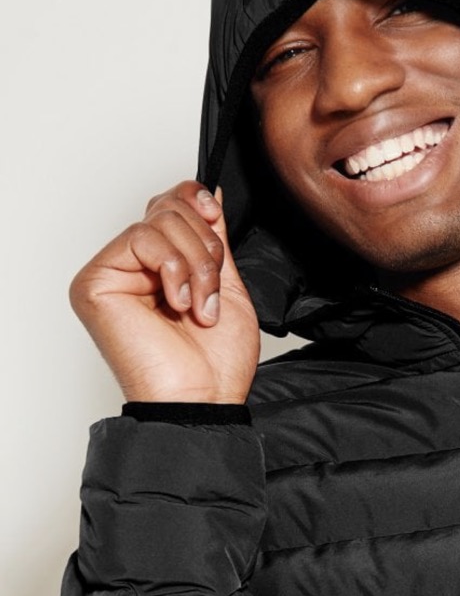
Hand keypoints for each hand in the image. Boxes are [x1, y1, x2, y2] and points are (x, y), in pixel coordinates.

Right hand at [68, 180, 261, 403]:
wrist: (203, 401)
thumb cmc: (215, 364)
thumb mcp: (226, 286)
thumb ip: (213, 240)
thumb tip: (207, 195)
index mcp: (160, 269)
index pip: (169, 208)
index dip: (194, 203)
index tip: (215, 218)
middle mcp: (132, 269)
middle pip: (166, 208)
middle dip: (204, 245)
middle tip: (211, 289)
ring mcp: (112, 274)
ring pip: (158, 221)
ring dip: (195, 263)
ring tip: (200, 305)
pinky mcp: (97, 282)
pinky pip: (140, 238)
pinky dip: (173, 267)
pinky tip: (178, 302)